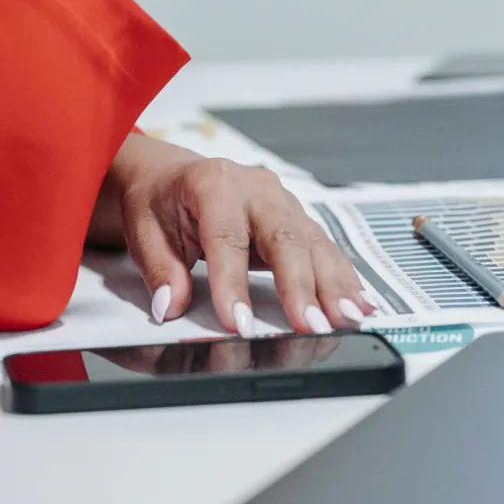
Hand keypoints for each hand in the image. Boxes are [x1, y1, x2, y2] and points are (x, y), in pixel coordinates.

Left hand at [89, 134, 371, 337]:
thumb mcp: (144, 230)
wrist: (173, 177)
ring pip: (314, 243)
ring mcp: (283, 202)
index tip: (239, 324)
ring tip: (347, 318)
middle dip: (300, 286)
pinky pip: (325, 249)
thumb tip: (170, 306)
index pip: (227, 237)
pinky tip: (358, 302)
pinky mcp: (298, 219)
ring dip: (333, 285)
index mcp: (214, 184)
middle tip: (310, 326)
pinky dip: (343, 278)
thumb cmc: (161, 202)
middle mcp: (257, 189)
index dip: (234, 283)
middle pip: (285, 237)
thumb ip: (160, 270)